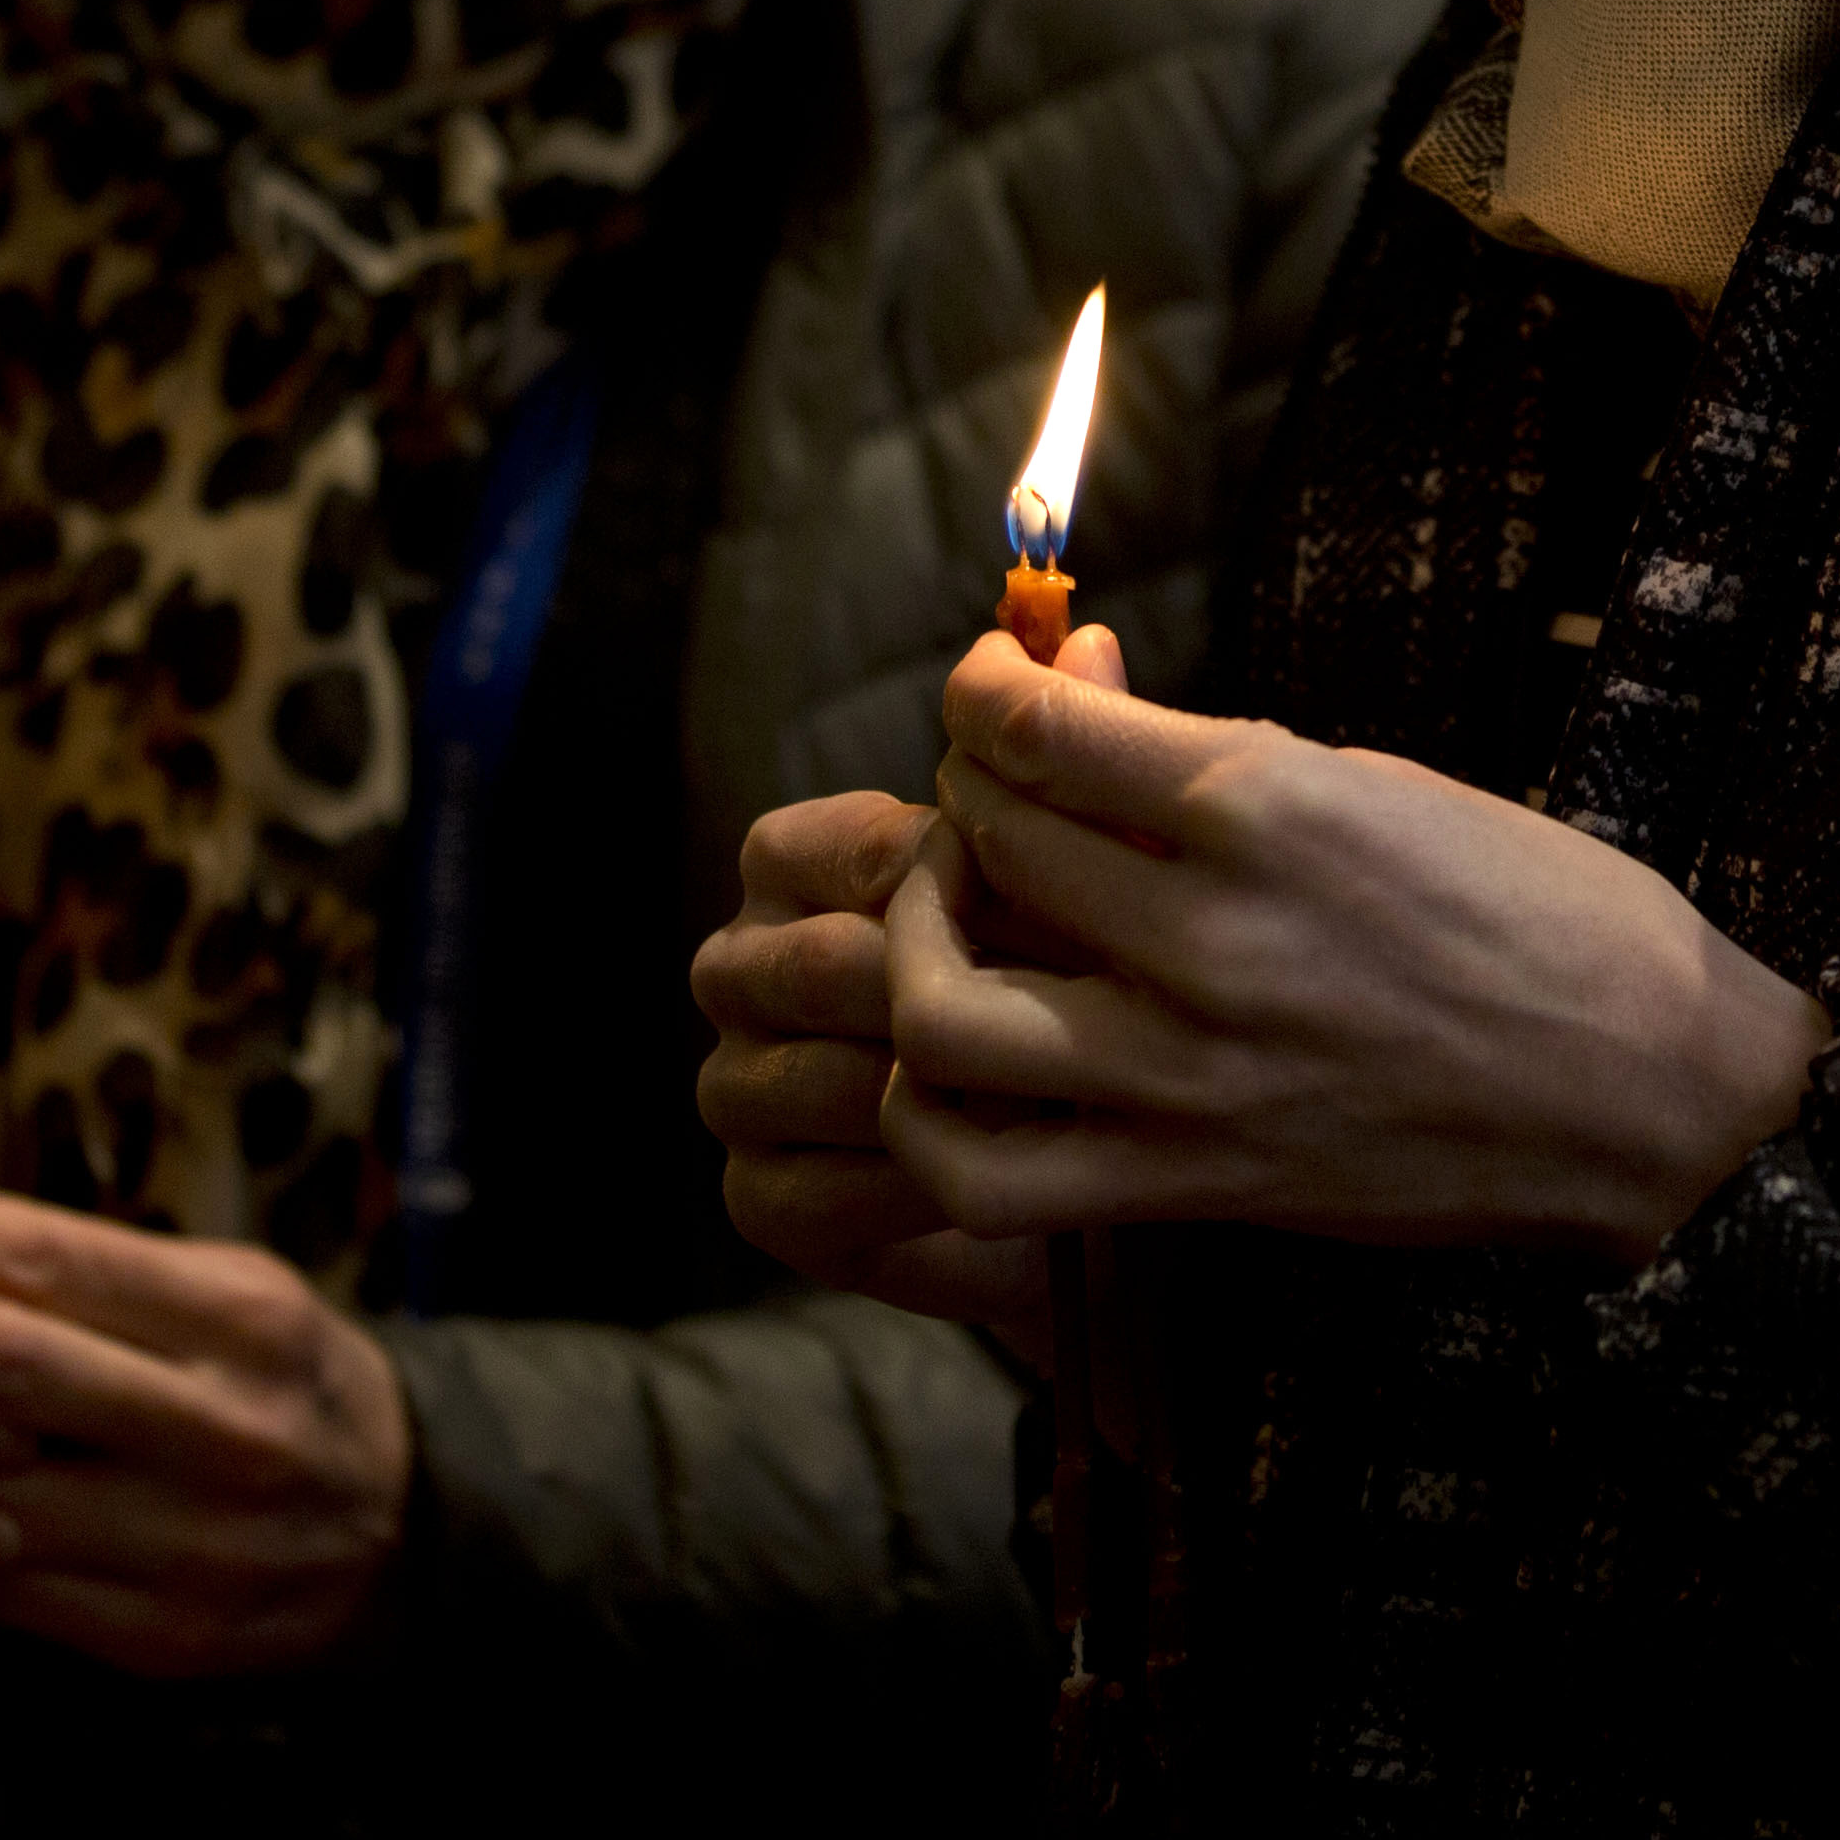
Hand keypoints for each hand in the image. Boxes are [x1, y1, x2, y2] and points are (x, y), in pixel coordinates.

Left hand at [0, 1185, 408, 1683]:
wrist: (401, 1538)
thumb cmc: (278, 1385)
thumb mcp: (230, 1293)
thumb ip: (99, 1274)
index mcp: (242, 1319)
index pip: (47, 1262)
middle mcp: (225, 1427)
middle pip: (5, 1369)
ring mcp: (193, 1543)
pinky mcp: (162, 1637)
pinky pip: (6, 1593)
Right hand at [688, 623, 1134, 1366]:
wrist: (1085, 1153)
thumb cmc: (1086, 976)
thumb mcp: (1098, 866)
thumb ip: (1081, 760)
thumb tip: (1093, 641)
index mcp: (798, 860)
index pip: (839, 846)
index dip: (943, 877)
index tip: (1053, 899)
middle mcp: (743, 965)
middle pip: (813, 967)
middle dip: (943, 993)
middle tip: (1074, 1011)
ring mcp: (741, 1086)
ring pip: (807, 1086)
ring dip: (930, 1098)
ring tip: (1052, 1103)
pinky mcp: (765, 1199)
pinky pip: (804, 1198)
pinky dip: (899, 1196)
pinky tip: (1003, 1189)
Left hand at [883, 628, 1831, 1266]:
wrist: (1656, 1096)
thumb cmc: (1540, 914)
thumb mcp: (1375, 784)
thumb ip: (1202, 750)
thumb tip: (1068, 679)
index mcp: (1266, 803)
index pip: (1029, 725)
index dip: (980, 691)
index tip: (990, 691)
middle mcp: (1209, 935)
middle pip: (982, 838)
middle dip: (964, 793)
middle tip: (994, 792)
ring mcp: (1190, 1073)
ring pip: (938, 1012)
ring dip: (917, 949)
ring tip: (955, 922)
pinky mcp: (1193, 1184)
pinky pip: (987, 1172)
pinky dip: (934, 1120)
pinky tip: (966, 1067)